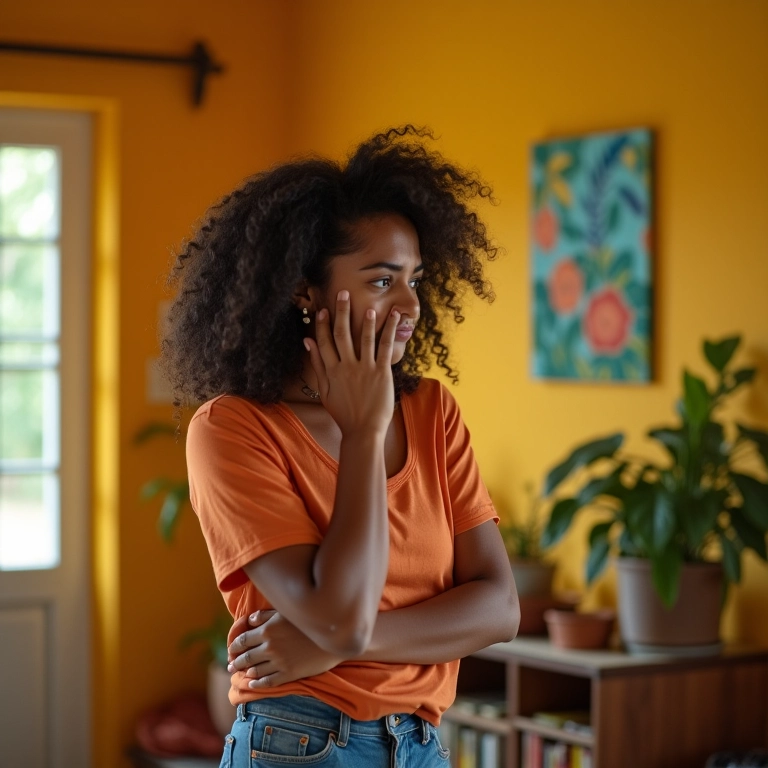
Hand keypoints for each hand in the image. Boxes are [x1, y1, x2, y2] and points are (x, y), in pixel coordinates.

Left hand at [227, 610, 345, 688]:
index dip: (234, 646)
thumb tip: (250, 620)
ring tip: (240, 674)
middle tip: (230, 665)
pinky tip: (252, 684)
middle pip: (246, 657)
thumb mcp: (287, 612)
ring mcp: (279, 662)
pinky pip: (268, 682)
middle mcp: (270, 647)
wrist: (333, 637)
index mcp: (267, 630)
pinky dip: (257, 684)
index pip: (243, 640)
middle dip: (236, 661)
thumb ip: (266, 615)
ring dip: (245, 672)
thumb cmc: (309, 621)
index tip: (230, 650)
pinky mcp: (288, 674)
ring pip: (255, 670)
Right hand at [304, 291, 398, 435]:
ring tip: (368, 305)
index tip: (322, 309)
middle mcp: (346, 367)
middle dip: (342, 312)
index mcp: (331, 371)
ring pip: (364, 338)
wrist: (363, 431)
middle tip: (342, 294)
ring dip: (366, 320)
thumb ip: (317, 365)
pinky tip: (394, 316)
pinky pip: (386, 347)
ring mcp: (364, 369)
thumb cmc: (343, 412)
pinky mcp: (382, 373)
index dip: (322, 324)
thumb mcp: (325, 390)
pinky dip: (390, 330)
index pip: (324, 342)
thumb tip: (307, 342)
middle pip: (342, 334)